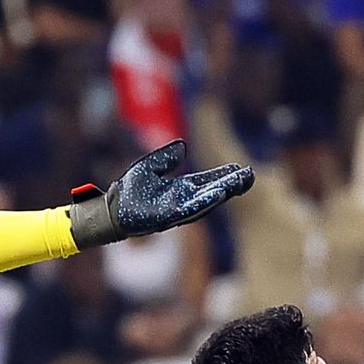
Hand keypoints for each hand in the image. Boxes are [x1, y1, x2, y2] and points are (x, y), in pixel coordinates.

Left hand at [68, 140, 253, 247]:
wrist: (112, 210)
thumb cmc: (129, 191)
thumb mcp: (149, 167)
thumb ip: (166, 158)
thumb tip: (183, 146)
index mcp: (182, 189)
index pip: (208, 181)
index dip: (224, 176)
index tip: (241, 169)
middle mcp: (184, 200)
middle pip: (213, 192)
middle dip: (231, 185)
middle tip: (250, 175)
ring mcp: (178, 210)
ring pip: (206, 202)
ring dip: (222, 193)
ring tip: (239, 183)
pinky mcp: (168, 217)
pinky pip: (189, 210)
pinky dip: (204, 202)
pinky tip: (217, 194)